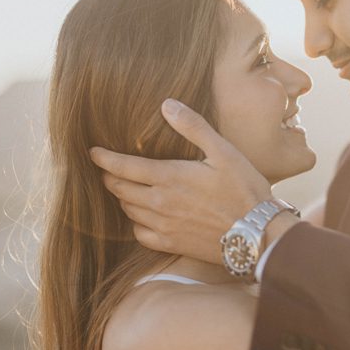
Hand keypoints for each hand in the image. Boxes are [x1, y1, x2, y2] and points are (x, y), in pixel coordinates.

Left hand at [89, 99, 271, 263]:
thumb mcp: (223, 151)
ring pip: (128, 210)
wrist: (257, 234)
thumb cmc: (244, 189)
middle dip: (109, 176)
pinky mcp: (171, 244)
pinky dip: (134, 222)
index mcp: (169, 177)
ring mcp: (164, 226)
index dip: (103, 158)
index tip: (92, 152)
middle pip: (119, 189)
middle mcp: (160, 203)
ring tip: (123, 187)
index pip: (123, 167)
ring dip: (121, 197)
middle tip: (107, 168)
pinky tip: (141, 215)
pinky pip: (140, 233)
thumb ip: (193, 127)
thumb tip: (167, 104)